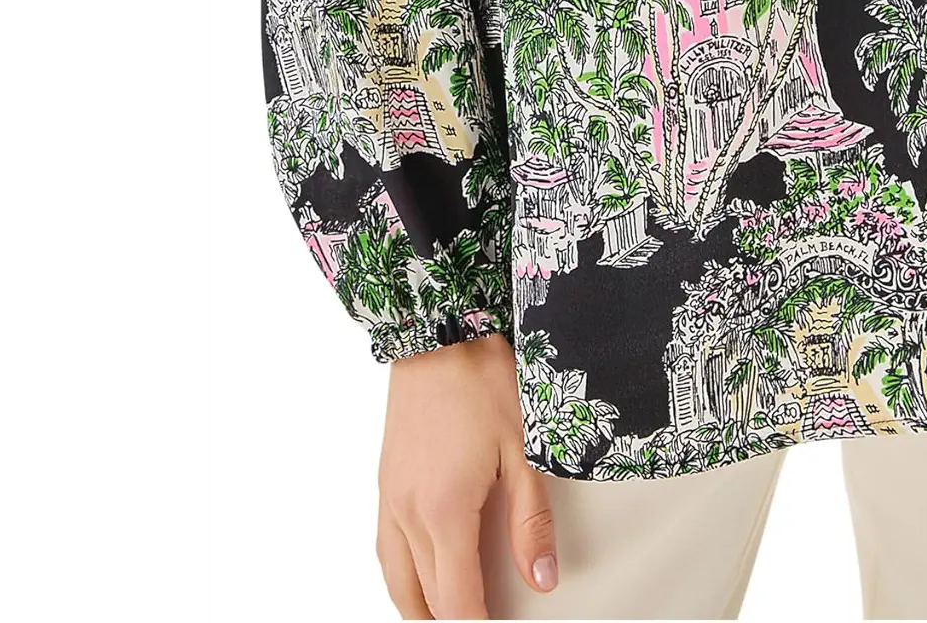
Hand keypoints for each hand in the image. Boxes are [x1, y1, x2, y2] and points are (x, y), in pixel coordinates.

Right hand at [377, 334, 557, 618]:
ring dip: (420, 608)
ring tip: (447, 615)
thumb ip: (531, 520)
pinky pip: (385, 550)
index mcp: (444, 512)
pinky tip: (419, 576)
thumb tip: (541, 577)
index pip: (456, 601)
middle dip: (451, 619)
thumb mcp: (523, 449)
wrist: (439, 331)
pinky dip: (402, 577)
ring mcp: (390, 498)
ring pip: (396, 581)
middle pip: (424, 598)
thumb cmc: (482, 379)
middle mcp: (408, 513)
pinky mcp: (385, 482)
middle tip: (481, 621)